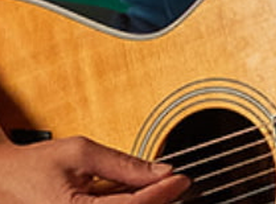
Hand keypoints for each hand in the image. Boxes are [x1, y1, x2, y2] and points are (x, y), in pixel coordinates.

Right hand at [0, 134, 189, 203]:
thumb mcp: (81, 152)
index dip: (162, 193)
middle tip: (176, 183)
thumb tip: (161, 170)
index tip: (182, 178)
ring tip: (159, 186)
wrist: (4, 178)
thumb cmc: (35, 164)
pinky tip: (137, 194)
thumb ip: (123, 163)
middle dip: (157, 201)